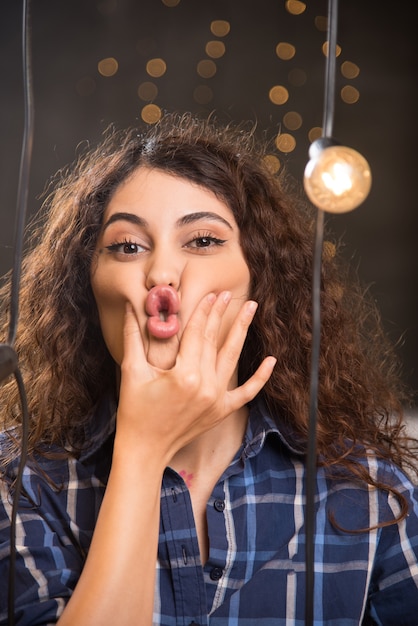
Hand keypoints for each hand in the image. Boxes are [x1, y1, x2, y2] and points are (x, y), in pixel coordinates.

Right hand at [116, 291, 275, 463]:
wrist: (145, 449)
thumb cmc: (135, 411)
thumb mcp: (131, 371)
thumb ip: (132, 337)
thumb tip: (129, 309)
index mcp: (184, 374)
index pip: (197, 334)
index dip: (203, 311)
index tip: (210, 294)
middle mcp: (205, 385)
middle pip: (215, 341)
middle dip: (221, 314)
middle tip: (228, 293)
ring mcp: (217, 399)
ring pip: (232, 358)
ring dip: (241, 331)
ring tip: (250, 309)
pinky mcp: (222, 411)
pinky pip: (247, 392)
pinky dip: (260, 377)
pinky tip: (271, 360)